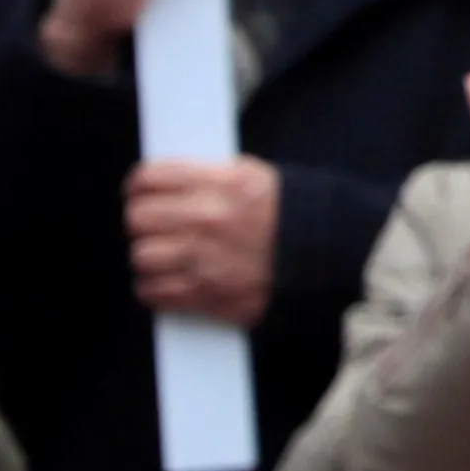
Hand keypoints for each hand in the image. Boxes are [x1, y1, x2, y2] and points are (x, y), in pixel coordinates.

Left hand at [126, 156, 280, 324]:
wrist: (332, 257)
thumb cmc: (294, 216)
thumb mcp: (258, 177)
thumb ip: (212, 176)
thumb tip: (168, 180)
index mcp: (224, 184)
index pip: (152, 178)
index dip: (139, 184)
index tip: (139, 190)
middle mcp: (210, 220)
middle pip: (138, 218)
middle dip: (141, 220)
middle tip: (151, 223)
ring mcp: (206, 260)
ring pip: (141, 257)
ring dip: (148, 255)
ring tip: (163, 254)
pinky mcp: (207, 294)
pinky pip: (153, 292)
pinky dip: (154, 287)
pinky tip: (169, 278)